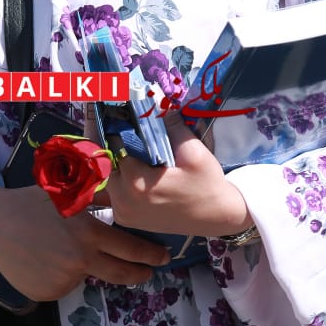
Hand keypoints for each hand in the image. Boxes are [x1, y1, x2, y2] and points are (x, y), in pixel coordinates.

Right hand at [0, 182, 169, 301]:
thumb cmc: (31, 202)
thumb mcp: (68, 191)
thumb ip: (98, 194)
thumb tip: (124, 188)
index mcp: (88, 233)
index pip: (131, 249)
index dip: (150, 255)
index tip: (163, 257)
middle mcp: (79, 260)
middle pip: (121, 274)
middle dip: (140, 273)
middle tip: (148, 272)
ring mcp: (63, 280)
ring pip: (86, 277)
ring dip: (86, 267)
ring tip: (62, 249)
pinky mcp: (47, 293)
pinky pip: (63, 286)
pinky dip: (60, 276)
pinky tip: (44, 260)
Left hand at [99, 112, 250, 236]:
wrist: (217, 217)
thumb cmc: (207, 185)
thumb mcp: (193, 153)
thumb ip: (171, 127)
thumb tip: (155, 104)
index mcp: (137, 183)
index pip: (114, 147)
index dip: (115, 129)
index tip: (114, 113)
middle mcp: (123, 200)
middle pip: (107, 164)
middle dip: (113, 146)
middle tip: (119, 128)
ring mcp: (123, 213)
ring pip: (108, 179)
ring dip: (116, 164)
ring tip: (127, 147)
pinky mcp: (126, 220)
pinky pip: (114, 194)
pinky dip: (120, 181)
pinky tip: (133, 169)